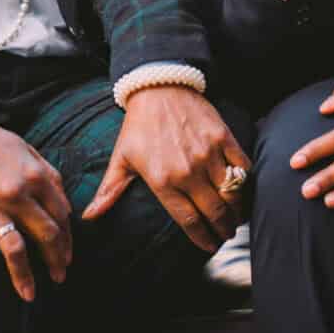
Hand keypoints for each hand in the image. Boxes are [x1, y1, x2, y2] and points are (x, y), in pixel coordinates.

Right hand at [0, 102, 71, 309]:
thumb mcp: (27, 150)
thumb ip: (47, 175)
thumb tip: (64, 202)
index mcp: (36, 176)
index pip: (61, 214)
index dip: (67, 238)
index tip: (68, 255)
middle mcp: (17, 193)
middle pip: (46, 234)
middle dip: (56, 259)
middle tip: (60, 276)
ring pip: (14, 250)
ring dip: (24, 277)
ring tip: (31, 296)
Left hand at [83, 86, 250, 252]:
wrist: (159, 86)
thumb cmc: (139, 124)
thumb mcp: (122, 158)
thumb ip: (109, 190)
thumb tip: (88, 217)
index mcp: (162, 181)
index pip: (189, 221)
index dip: (203, 238)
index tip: (210, 246)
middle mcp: (187, 171)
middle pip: (214, 212)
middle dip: (223, 230)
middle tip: (226, 235)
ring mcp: (207, 153)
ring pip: (231, 193)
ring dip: (237, 211)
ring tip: (236, 218)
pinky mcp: (222, 137)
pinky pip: (242, 167)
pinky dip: (246, 183)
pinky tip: (243, 191)